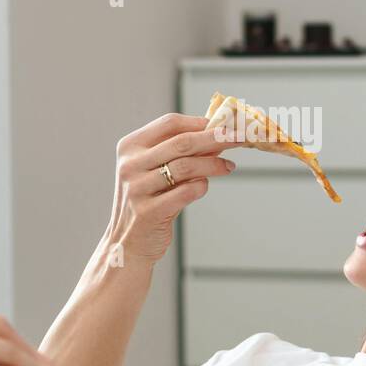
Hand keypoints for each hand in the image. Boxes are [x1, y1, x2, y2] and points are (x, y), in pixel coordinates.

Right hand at [107, 113, 240, 264]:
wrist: (127, 242)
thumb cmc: (147, 201)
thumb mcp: (155, 171)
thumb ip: (181, 153)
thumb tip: (217, 135)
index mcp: (130, 147)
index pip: (170, 123)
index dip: (200, 123)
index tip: (224, 125)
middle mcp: (130, 164)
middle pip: (182, 142)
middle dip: (216, 138)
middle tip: (238, 138)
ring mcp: (137, 188)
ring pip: (186, 166)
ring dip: (214, 164)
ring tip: (229, 167)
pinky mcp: (149, 211)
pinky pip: (186, 192)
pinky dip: (202, 186)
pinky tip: (205, 185)